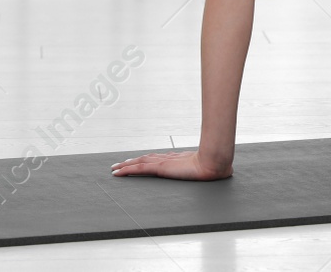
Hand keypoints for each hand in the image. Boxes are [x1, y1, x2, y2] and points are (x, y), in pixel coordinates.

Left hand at [110, 150, 231, 180]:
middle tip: (118, 165)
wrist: (214, 163)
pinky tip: (119, 172)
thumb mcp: (206, 168)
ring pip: (139, 163)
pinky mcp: (160, 168)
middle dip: (131, 162)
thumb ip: (205, 167)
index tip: (137, 161)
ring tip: (114, 169)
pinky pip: (140, 169)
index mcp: (177, 159)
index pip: (156, 159)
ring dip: (125, 166)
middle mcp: (168, 159)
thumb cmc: (214, 166)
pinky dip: (127, 170)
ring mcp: (163, 162)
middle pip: (145, 159)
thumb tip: (216, 170)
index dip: (145, 160)